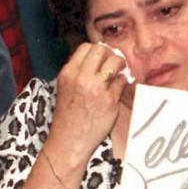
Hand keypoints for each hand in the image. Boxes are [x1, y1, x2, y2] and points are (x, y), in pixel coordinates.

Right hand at [47, 42, 129, 160]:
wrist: (69, 140)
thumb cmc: (68, 116)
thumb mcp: (65, 88)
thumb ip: (78, 72)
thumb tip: (100, 57)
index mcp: (68, 73)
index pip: (86, 48)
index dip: (96, 52)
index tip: (101, 60)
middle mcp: (80, 78)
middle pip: (101, 50)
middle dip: (109, 55)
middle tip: (112, 65)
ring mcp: (96, 88)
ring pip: (115, 61)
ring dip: (120, 65)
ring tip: (118, 74)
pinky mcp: (109, 100)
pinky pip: (122, 80)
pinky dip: (123, 83)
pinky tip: (117, 90)